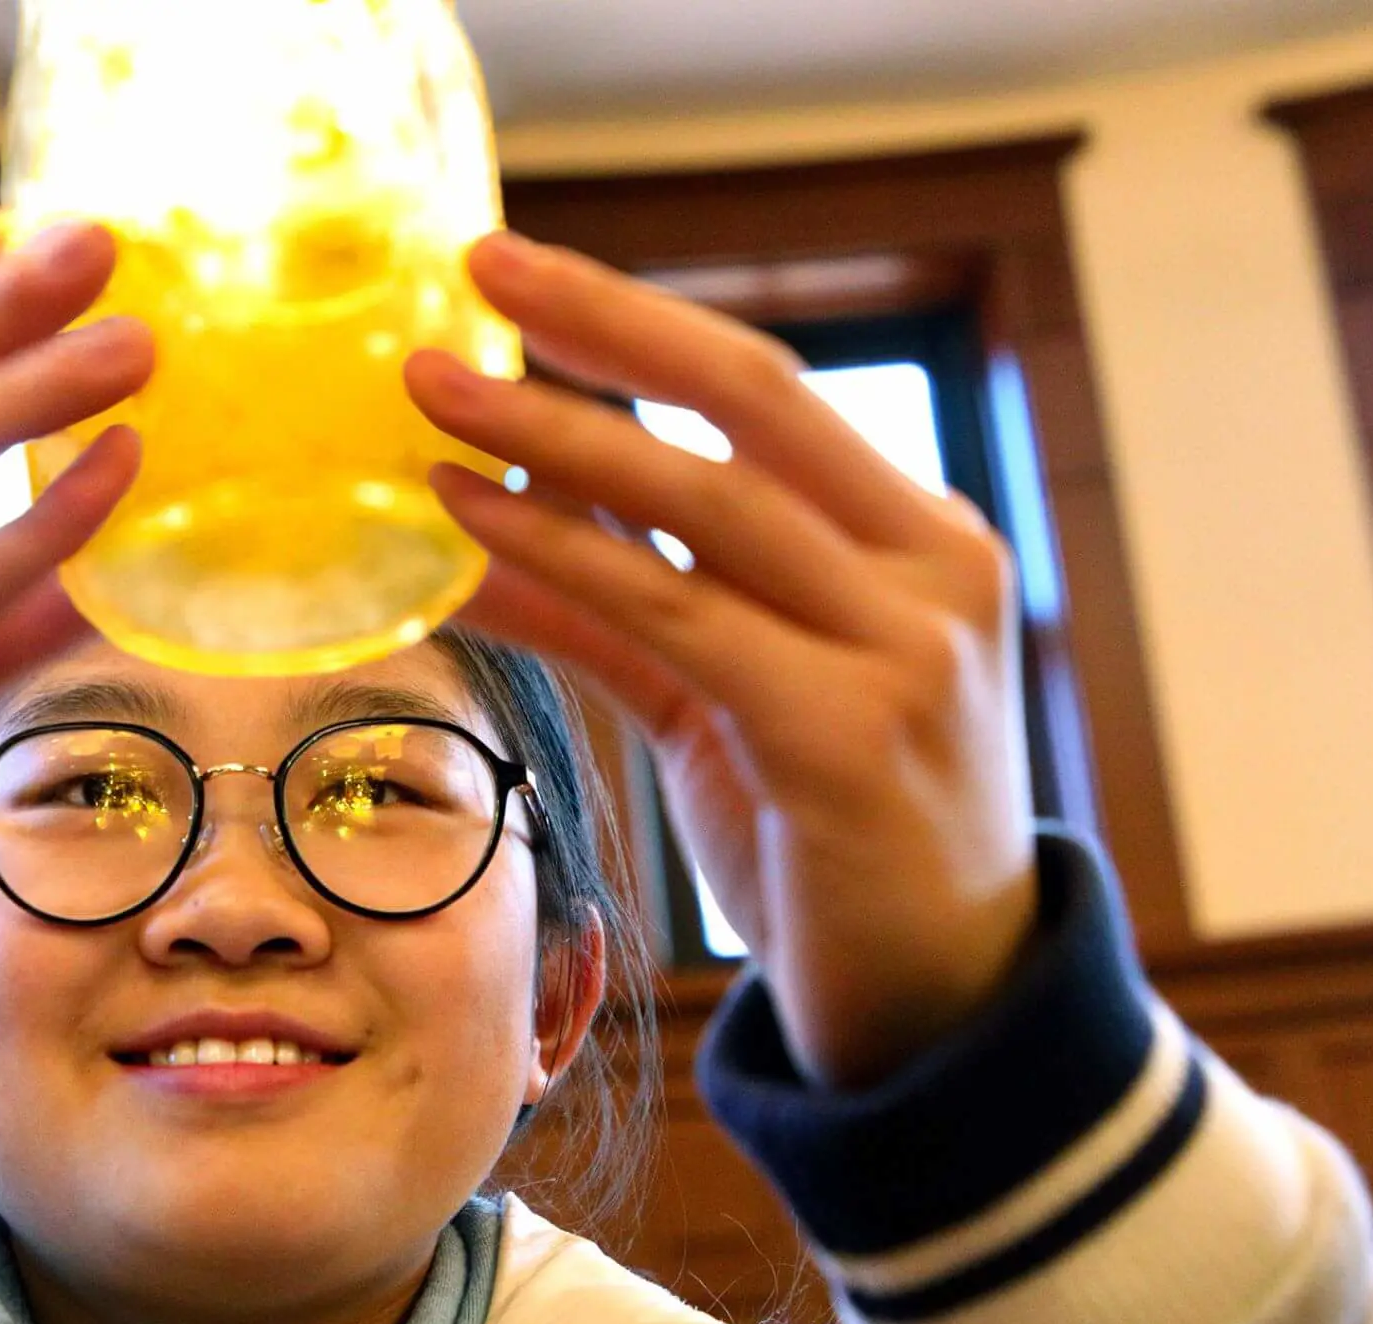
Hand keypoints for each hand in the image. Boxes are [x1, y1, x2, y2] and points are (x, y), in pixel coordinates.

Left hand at [406, 231, 1036, 1091]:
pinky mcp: (846, 739)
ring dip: (552, 435)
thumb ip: (626, 604)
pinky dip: (564, 561)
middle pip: (747, 400)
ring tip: (432, 396)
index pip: (767, 388)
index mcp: (921, 539)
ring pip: (703, 503)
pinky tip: (469, 525)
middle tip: (474, 268)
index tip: (519, 271)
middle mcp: (932, 572)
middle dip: (601, 323)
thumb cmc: (833, 838)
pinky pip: (675, 620)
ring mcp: (904, 652)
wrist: (940, 1006)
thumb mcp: (731, 697)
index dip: (636, 319)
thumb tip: (478, 523)